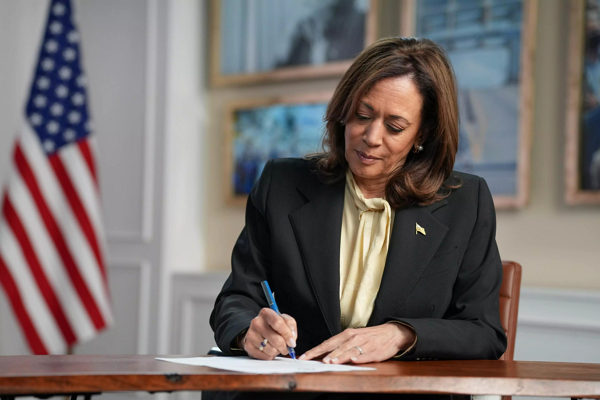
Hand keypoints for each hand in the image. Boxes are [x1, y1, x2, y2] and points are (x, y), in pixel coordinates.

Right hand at [242, 308, 296, 359]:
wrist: (257, 331)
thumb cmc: (273, 325)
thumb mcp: (283, 319)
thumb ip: (291, 325)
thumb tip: (292, 339)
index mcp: (266, 313)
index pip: (278, 323)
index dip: (287, 334)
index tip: (292, 342)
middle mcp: (256, 322)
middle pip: (276, 339)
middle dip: (284, 347)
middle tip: (286, 348)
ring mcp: (251, 334)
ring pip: (271, 350)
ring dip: (277, 351)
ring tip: (276, 347)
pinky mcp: (248, 346)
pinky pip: (265, 356)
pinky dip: (270, 356)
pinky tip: (269, 350)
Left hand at [299, 322, 414, 363]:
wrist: (391, 333)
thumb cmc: (369, 337)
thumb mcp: (353, 337)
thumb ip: (340, 346)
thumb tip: (324, 354)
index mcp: (346, 334)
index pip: (327, 343)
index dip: (315, 350)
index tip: (304, 356)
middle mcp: (353, 338)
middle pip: (336, 347)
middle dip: (324, 354)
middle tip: (314, 360)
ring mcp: (364, 345)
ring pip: (349, 351)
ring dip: (339, 356)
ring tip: (331, 361)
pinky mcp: (374, 351)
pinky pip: (365, 355)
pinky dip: (359, 357)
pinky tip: (354, 360)